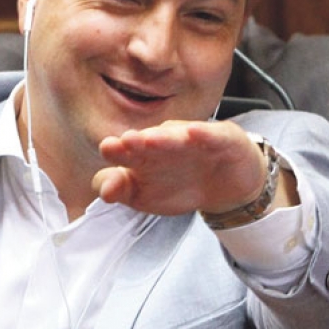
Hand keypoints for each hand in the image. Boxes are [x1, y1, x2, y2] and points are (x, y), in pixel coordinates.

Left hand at [92, 119, 268, 215]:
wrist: (225, 186)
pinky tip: (194, 133)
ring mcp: (191, 139)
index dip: (115, 152)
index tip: (107, 151)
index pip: (125, 151)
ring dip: (163, 138)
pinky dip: (202, 134)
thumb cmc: (179, 185)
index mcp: (142, 155)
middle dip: (136, 141)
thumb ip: (122, 190)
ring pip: (176, 137)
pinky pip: (210, 135)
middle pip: (148, 140)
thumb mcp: (146, 195)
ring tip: (151, 140)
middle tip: (125, 141)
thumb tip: (104, 191)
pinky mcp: (219, 140)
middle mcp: (163, 142)